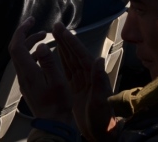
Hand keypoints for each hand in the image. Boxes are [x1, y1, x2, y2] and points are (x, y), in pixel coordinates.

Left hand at [9, 18, 72, 120]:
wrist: (53, 122)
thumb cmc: (58, 103)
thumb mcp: (58, 80)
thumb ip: (48, 62)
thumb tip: (40, 46)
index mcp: (29, 72)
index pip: (17, 46)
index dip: (22, 31)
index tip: (32, 21)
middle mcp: (22, 75)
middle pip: (16, 49)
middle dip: (25, 34)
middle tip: (38, 26)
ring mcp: (24, 80)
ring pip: (20, 56)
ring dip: (29, 44)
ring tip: (44, 37)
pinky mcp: (27, 84)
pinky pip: (25, 63)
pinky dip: (32, 53)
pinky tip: (43, 54)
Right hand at [52, 22, 117, 141]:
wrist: (103, 134)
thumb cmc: (103, 119)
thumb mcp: (100, 100)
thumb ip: (99, 81)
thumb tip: (99, 59)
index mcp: (94, 75)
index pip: (80, 54)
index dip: (71, 42)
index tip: (62, 30)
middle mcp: (89, 75)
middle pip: (75, 54)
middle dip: (65, 40)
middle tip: (56, 26)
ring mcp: (83, 81)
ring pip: (71, 60)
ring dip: (63, 47)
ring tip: (55, 35)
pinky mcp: (78, 89)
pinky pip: (68, 71)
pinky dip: (62, 61)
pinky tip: (57, 55)